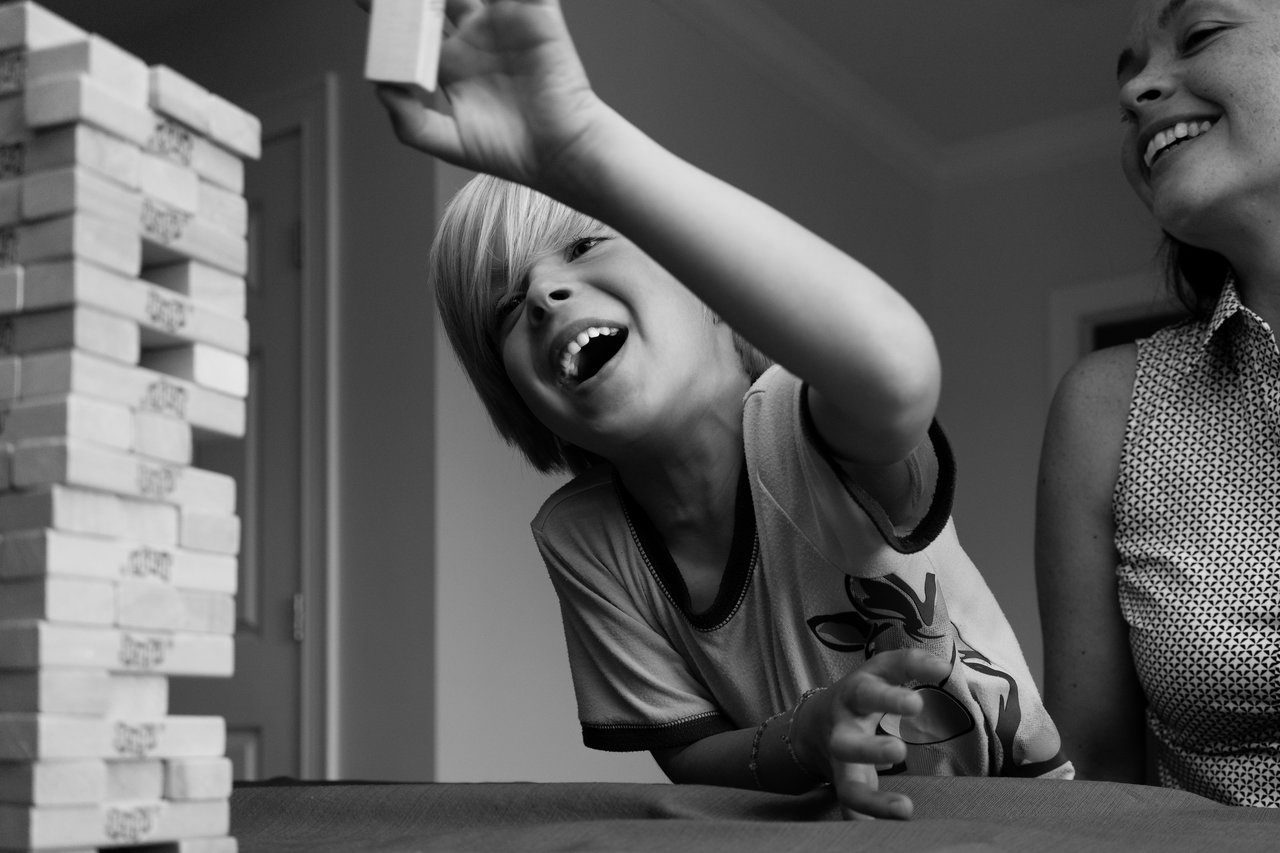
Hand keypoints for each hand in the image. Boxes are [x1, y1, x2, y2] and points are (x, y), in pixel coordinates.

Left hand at [367, 0, 609, 191]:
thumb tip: (381, 87)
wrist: (560, 152)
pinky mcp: (536, 13)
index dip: (390, 12)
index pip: (413, 27)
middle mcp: (475, 37)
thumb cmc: (511, 152)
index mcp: (452, 63)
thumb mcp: (448, 142)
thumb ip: (409, 121)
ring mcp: (504, 21)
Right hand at [793, 649, 951, 819]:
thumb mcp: (878, 672)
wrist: (813, 725)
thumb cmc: (861, 695)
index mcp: (853, 697)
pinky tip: (881, 836)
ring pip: (848, 788)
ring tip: (905, 810)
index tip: (920, 699)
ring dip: (872, 801)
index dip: (892, 696)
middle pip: (848, 744)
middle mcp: (841, 731)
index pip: (871, 691)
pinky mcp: (844, 789)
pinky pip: (852, 812)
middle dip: (869, 750)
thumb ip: (909, 665)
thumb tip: (945, 666)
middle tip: (899, 752)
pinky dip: (865, 823)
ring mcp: (841, 767)